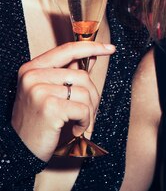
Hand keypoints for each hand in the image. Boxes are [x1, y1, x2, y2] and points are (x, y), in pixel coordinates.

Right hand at [11, 42, 114, 160]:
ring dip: (89, 111)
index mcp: (32, 68)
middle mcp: (32, 76)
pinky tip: (76, 130)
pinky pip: (83, 109)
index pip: (68, 50)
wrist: (21, 151)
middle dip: (92, 96)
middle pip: (82, 76)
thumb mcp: (51, 93)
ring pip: (85, 93)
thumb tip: (93, 55)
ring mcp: (39, 90)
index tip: (111, 48)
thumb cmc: (39, 122)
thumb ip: (70, 73)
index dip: (92, 47)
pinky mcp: (49, 106)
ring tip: (79, 123)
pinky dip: (85, 122)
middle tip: (87, 114)